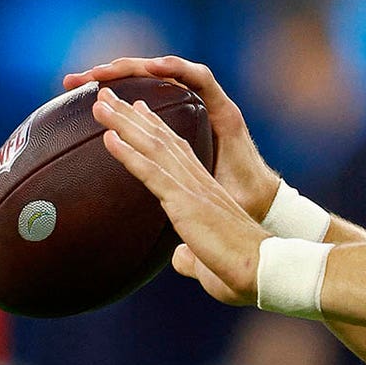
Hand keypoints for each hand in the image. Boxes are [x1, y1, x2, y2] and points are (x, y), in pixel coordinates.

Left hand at [92, 86, 268, 304]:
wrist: (267, 268)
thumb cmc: (243, 270)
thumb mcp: (209, 265)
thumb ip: (191, 259)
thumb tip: (178, 260)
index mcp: (205, 190)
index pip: (176, 150)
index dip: (154, 127)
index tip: (136, 108)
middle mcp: (198, 181)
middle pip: (160, 138)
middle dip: (131, 114)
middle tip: (106, 94)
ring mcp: (192, 189)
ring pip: (153, 146)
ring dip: (122, 122)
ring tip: (99, 102)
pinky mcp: (186, 203)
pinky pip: (152, 173)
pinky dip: (128, 153)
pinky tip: (108, 138)